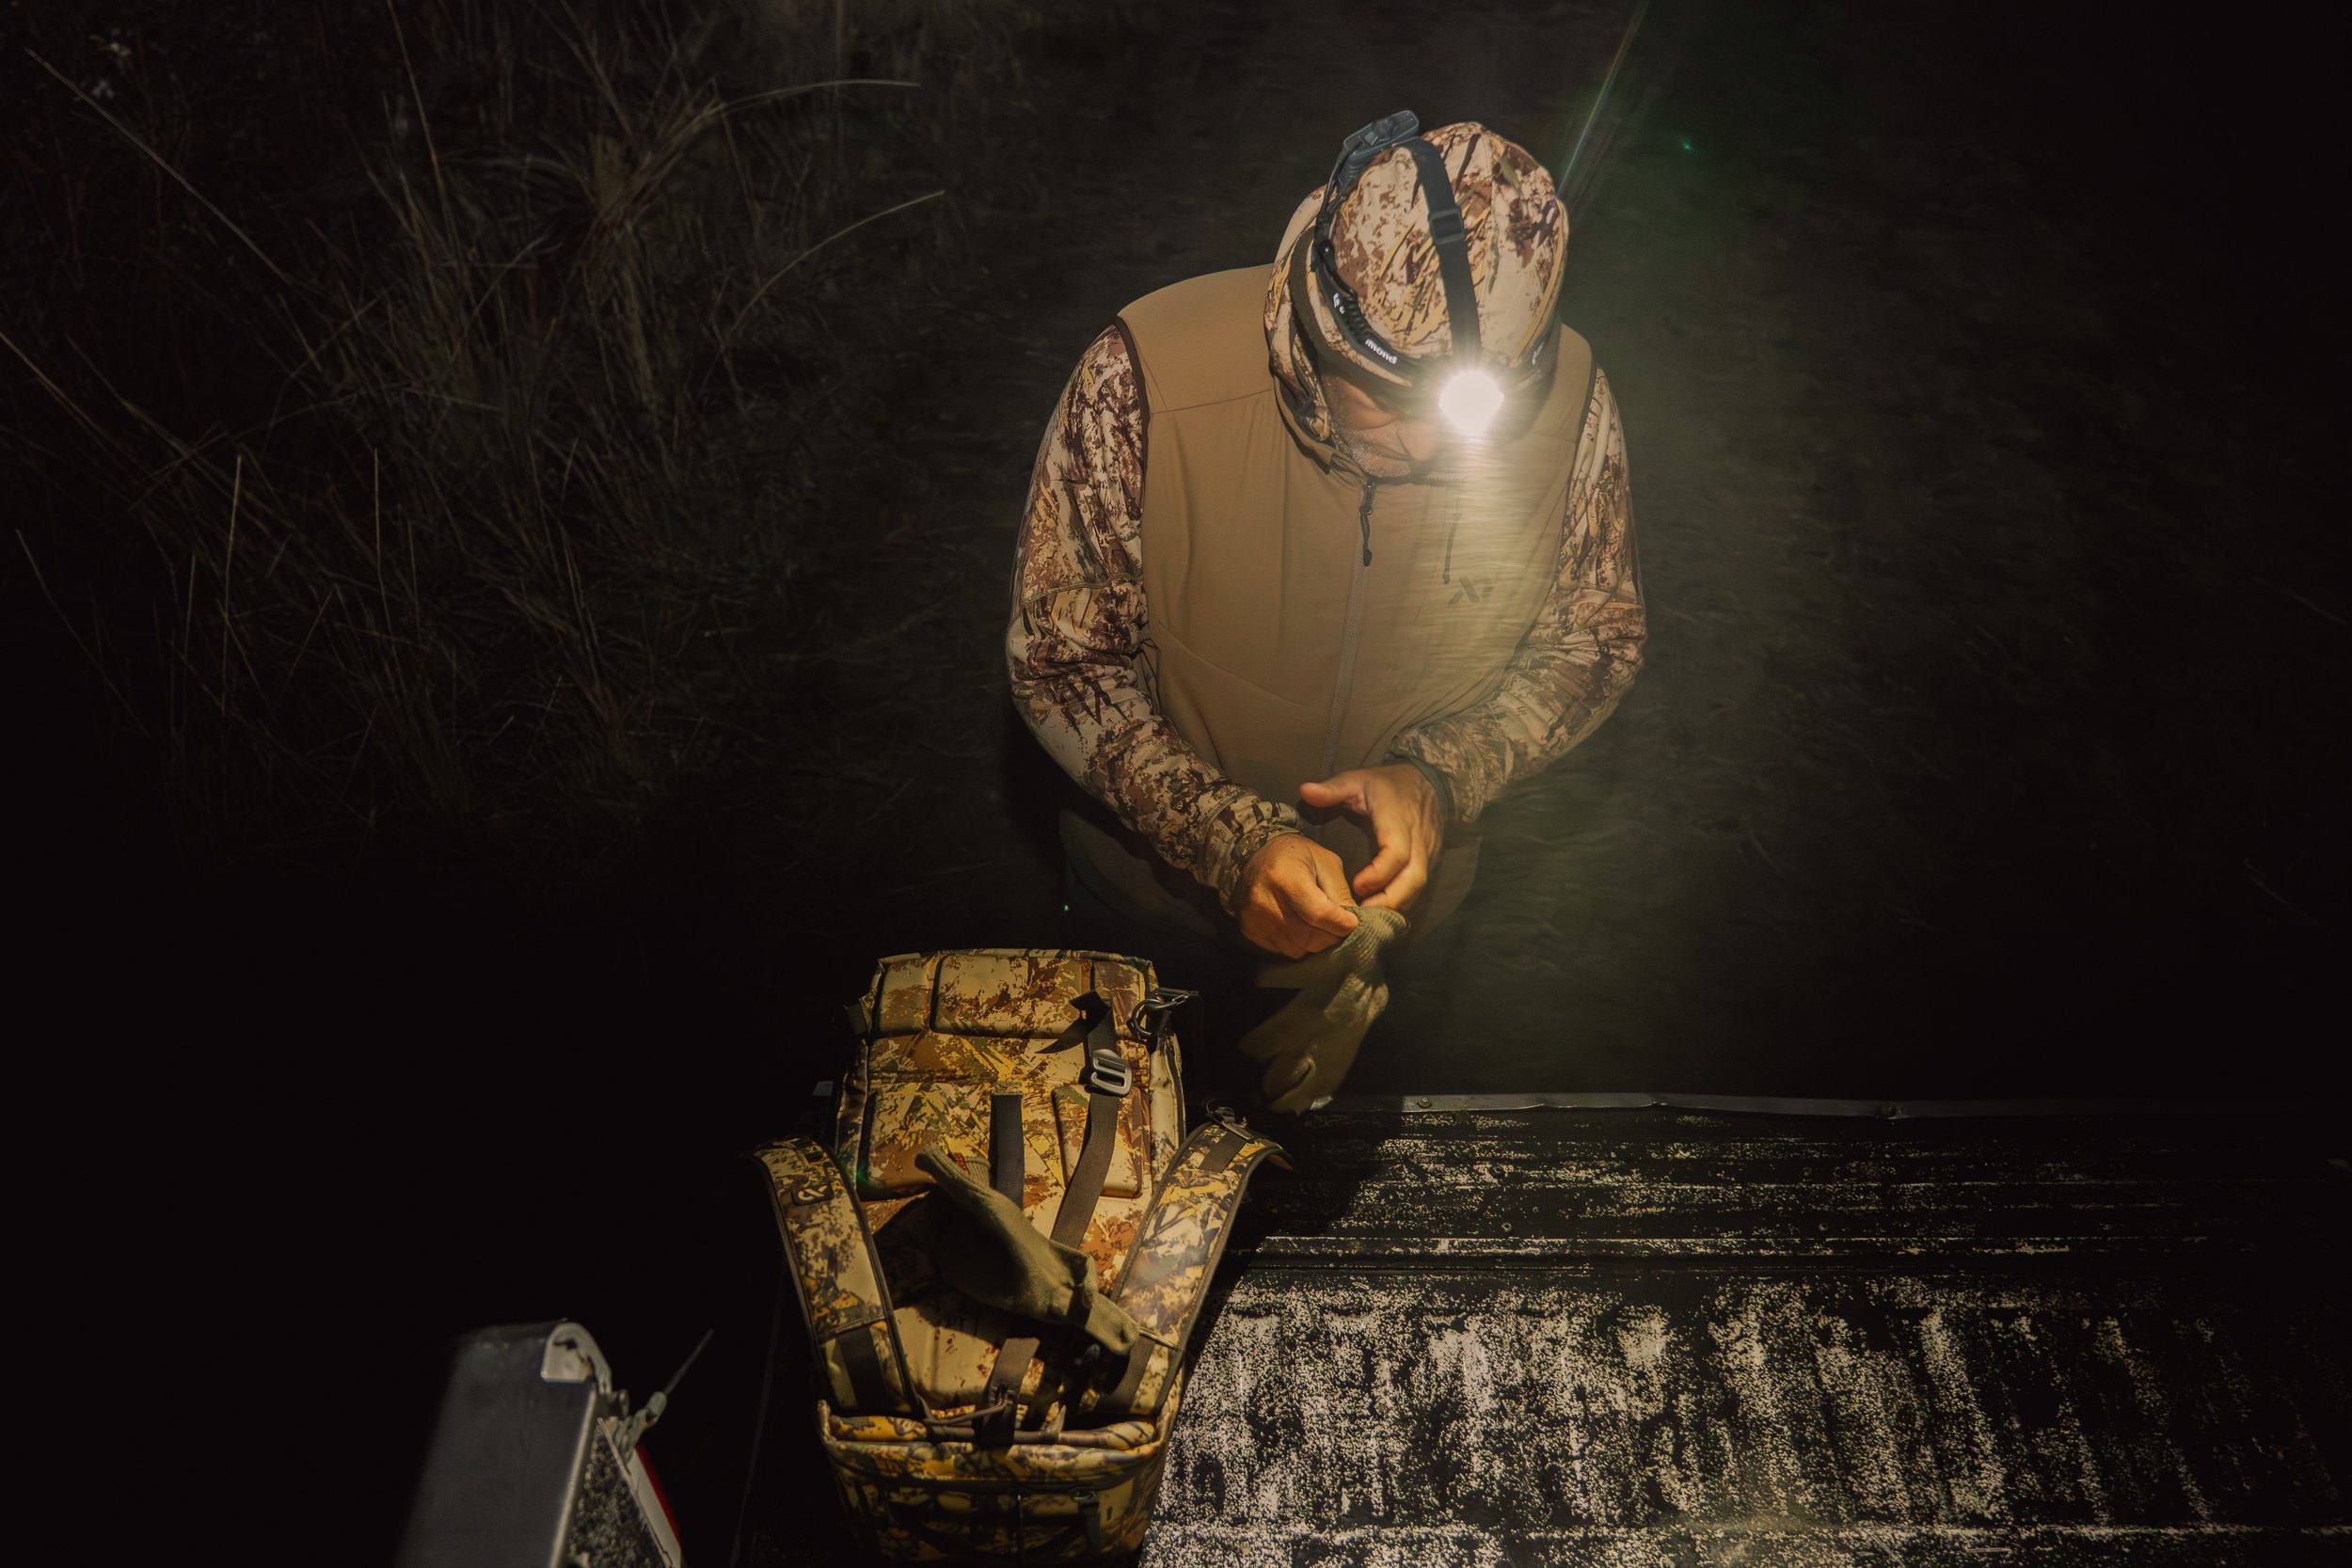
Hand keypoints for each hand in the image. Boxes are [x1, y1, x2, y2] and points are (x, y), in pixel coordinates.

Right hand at [1235, 834, 1360, 958]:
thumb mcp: (1325, 862)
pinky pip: (1286, 951)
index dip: (1341, 923)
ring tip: (1320, 923)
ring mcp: (1256, 920)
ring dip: (1317, 942)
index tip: (1353, 922)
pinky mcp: (1252, 931)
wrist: (1255, 856)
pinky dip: (1300, 944)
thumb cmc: (1296, 855)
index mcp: (1285, 877)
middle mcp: (1265, 901)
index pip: (1319, 913)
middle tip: (1339, 924)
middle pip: (1310, 936)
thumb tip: (1353, 924)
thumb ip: (1340, 892)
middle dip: (1332, 935)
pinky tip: (1301, 926)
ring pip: (1300, 949)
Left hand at [1298, 763, 1443, 914]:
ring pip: (1419, 886)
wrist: (1428, 781)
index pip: (1396, 853)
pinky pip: (1420, 885)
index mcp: (1397, 819)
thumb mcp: (1357, 779)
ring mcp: (1428, 851)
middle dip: (1390, 901)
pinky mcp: (1431, 859)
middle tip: (1362, 915)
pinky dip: (1402, 900)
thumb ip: (1331, 789)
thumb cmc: (1386, 784)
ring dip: (1396, 905)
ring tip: (1369, 917)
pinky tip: (1382, 909)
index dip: (1378, 873)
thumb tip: (1304, 791)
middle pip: (1413, 878)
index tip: (1356, 885)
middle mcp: (1417, 838)